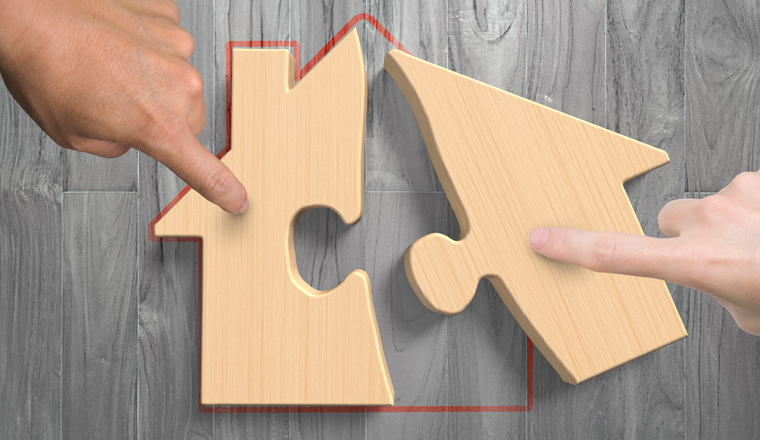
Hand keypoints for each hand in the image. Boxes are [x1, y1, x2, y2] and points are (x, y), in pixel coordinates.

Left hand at [0, 0, 247, 212]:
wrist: (27, 10)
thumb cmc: (44, 67)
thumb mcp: (74, 134)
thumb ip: (116, 145)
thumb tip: (130, 132)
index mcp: (157, 125)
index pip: (204, 170)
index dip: (223, 189)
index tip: (238, 200)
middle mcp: (178, 87)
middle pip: (190, 118)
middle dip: (163, 117)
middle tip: (120, 104)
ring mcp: (177, 48)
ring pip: (180, 79)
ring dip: (154, 78)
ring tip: (110, 66)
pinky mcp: (167, 18)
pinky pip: (168, 42)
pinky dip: (147, 46)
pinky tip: (118, 42)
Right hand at [529, 171, 759, 334]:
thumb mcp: (749, 313)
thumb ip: (720, 289)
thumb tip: (721, 275)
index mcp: (698, 264)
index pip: (616, 254)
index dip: (573, 247)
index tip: (542, 237)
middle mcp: (708, 223)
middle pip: (668, 218)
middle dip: (685, 233)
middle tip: (720, 254)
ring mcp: (735, 195)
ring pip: (708, 204)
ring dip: (726, 220)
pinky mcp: (758, 180)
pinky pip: (743, 192)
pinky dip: (754, 208)